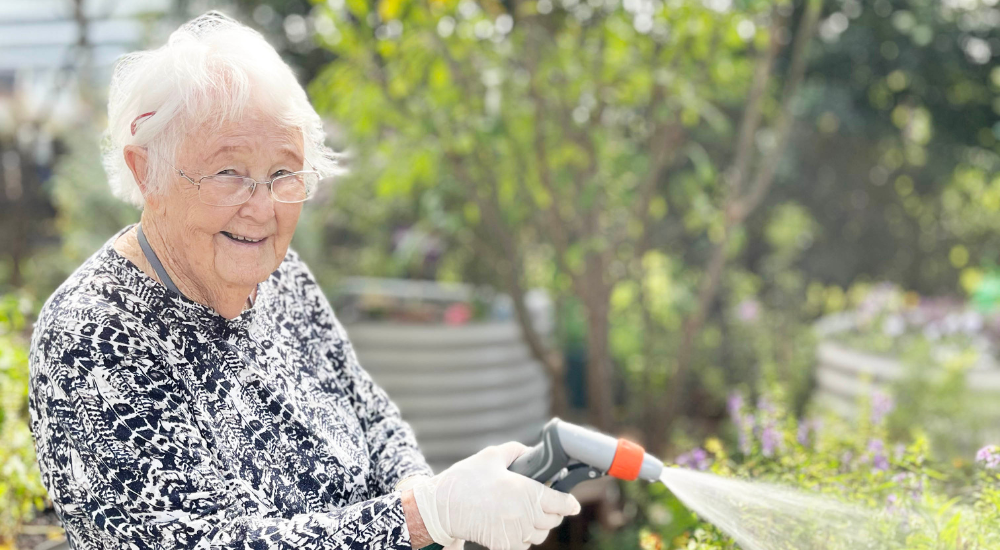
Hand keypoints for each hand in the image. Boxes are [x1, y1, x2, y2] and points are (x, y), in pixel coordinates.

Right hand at [411, 442, 581, 549]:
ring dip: (538, 526)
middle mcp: (525, 515)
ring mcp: (515, 533)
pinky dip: (523, 538)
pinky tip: (513, 526)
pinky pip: (523, 545)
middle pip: (553, 520)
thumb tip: (531, 452)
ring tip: (527, 514)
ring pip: (540, 535)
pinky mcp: (504, 546)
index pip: (561, 503)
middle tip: (545, 503)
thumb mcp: (491, 456)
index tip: (572, 504)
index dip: (569, 503)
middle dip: (553, 512)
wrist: (441, 507)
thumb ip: (516, 451)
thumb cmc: (466, 480)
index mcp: (526, 491)